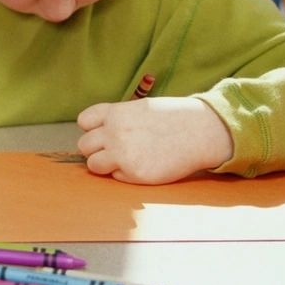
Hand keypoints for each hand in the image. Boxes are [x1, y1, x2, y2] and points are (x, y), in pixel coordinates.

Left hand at [75, 96, 233, 182]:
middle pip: (84, 145)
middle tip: (116, 149)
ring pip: (93, 164)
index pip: (84, 121)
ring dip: (105, 164)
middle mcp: (114, 132)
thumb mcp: (141, 107)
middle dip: (97, 148)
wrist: (200, 131)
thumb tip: (99, 131)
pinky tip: (143, 165)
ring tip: (125, 159)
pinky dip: (124, 174)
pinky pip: (115, 177)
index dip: (93, 129)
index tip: (105, 132)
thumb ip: (118, 118)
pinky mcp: (135, 173)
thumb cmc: (173, 118)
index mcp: (116, 112)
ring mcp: (123, 154)